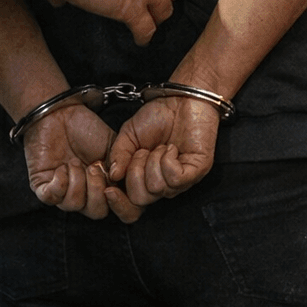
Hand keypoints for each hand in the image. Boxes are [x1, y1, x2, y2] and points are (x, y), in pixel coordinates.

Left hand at [22, 105, 139, 221]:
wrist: (61, 114)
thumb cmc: (87, 128)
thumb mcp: (114, 146)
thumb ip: (123, 166)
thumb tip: (124, 184)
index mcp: (107, 185)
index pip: (120, 209)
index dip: (121, 204)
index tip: (114, 185)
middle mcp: (86, 192)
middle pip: (97, 212)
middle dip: (96, 191)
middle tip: (94, 167)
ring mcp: (64, 192)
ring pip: (74, 206)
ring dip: (77, 182)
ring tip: (75, 163)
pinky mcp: (44, 187)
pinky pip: (51, 198)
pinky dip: (59, 183)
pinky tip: (61, 168)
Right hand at [106, 97, 219, 214]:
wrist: (182, 98)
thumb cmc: (158, 115)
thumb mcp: (128, 135)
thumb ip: (118, 155)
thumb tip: (112, 176)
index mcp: (144, 179)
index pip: (130, 207)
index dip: (118, 202)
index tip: (109, 188)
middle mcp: (162, 183)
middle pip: (140, 200)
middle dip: (135, 173)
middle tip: (142, 152)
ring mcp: (181, 180)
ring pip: (157, 189)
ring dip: (153, 163)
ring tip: (159, 147)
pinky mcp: (197, 171)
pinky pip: (175, 179)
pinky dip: (167, 161)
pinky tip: (171, 148)